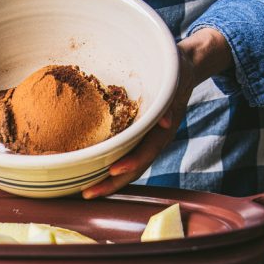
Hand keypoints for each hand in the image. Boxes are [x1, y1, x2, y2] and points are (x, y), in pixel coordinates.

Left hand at [81, 27, 232, 198]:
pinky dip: (104, 166)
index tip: (113, 171)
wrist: (181, 69)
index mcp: (163, 130)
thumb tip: (163, 120)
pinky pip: (119, 154)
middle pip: (132, 168)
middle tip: (86, 194)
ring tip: (82, 191)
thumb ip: (169, 98)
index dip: (131, 163)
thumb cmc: (175, 71)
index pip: (147, 152)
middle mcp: (152, 140)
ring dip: (105, 180)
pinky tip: (86, 171)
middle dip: (110, 183)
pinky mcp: (133, 137)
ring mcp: (143, 141)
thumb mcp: (175, 78)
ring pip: (125, 167)